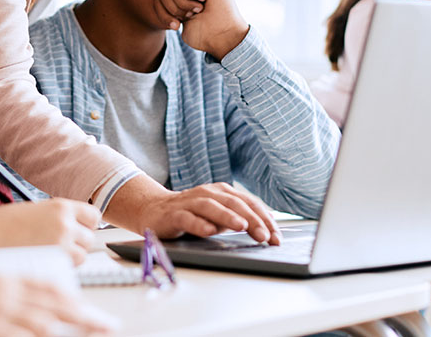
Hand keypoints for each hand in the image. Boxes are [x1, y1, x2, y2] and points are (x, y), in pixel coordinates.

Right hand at [0, 199, 99, 263]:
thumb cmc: (4, 224)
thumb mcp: (37, 210)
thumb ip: (58, 218)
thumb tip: (75, 229)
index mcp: (61, 207)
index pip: (93, 216)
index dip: (86, 224)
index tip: (80, 229)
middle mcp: (65, 224)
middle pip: (89, 238)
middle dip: (78, 243)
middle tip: (60, 244)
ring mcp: (61, 245)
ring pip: (82, 256)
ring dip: (71, 257)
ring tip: (49, 253)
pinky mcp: (52, 263)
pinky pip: (70, 268)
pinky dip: (61, 267)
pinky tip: (44, 261)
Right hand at [0, 276, 114, 336]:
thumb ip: (3, 292)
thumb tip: (28, 305)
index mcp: (2, 279)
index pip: (50, 289)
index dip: (76, 301)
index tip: (95, 311)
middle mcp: (3, 296)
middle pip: (55, 309)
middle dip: (85, 318)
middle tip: (108, 325)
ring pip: (43, 326)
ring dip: (67, 331)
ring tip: (91, 333)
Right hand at [136, 181, 280, 244]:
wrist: (154, 210)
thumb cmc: (192, 214)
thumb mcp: (218, 217)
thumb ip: (238, 220)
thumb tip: (265, 232)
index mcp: (222, 192)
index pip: (248, 204)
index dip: (264, 220)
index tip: (277, 237)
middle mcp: (207, 193)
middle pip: (234, 204)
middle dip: (252, 220)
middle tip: (266, 236)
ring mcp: (190, 202)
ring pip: (211, 206)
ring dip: (228, 216)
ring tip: (242, 226)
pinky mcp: (173, 214)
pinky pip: (187, 218)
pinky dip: (199, 224)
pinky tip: (209, 231)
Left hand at [153, 0, 249, 59]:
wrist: (222, 37)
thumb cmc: (204, 35)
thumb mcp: (177, 24)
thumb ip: (165, 11)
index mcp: (179, 3)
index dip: (163, 13)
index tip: (176, 26)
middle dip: (172, 7)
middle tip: (188, 16)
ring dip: (182, 2)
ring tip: (196, 10)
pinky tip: (203, 0)